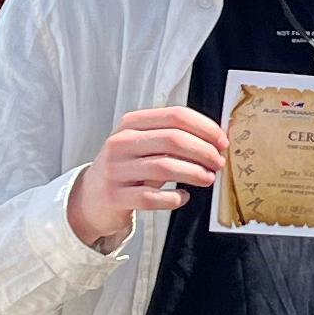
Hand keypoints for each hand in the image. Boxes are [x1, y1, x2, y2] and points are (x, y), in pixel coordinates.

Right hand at [69, 105, 226, 248]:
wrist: (91, 197)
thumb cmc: (127, 168)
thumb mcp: (143, 145)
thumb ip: (172, 138)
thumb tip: (216, 139)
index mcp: (131, 123)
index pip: (175, 116)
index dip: (205, 127)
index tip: (222, 141)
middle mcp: (121, 143)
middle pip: (173, 140)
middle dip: (203, 151)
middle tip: (218, 162)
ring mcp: (116, 170)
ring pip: (165, 167)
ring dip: (194, 173)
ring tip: (208, 178)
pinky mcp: (116, 196)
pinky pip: (152, 198)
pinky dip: (174, 198)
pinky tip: (184, 197)